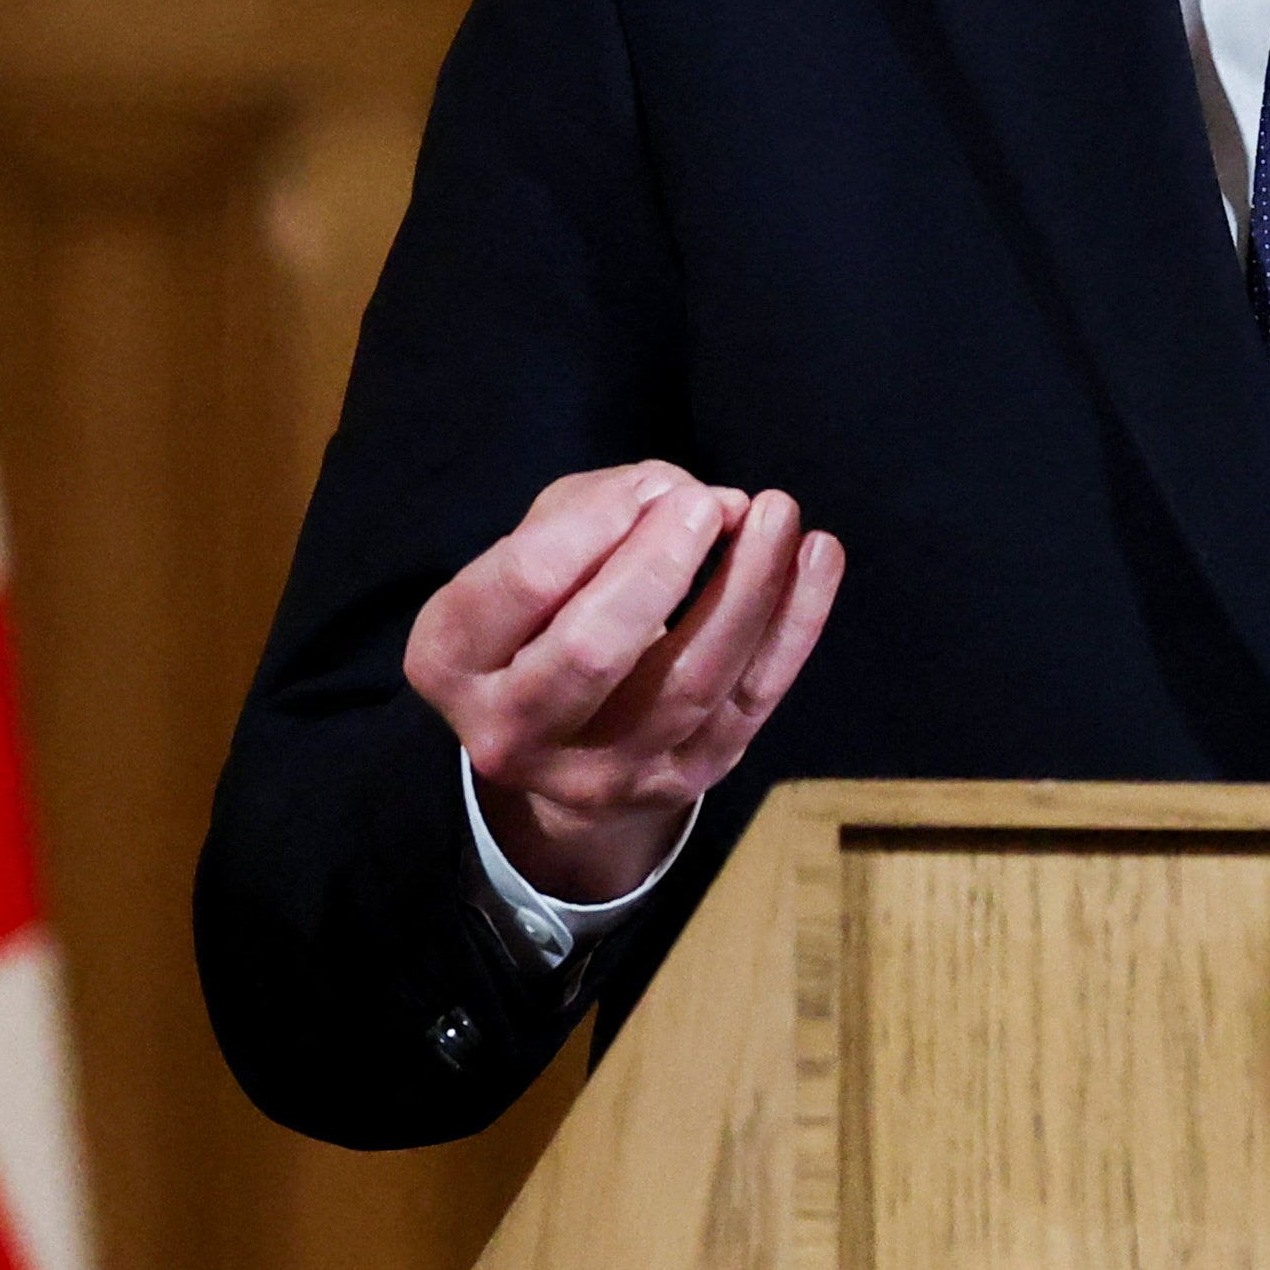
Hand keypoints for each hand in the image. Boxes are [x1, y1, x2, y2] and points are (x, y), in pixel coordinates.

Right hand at [406, 462, 842, 905]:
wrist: (562, 743)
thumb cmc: (547, 611)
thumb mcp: (535, 547)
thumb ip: (595, 508)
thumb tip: (685, 499)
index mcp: (451, 660)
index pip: (522, 585)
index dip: (596, 523)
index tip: (652, 489)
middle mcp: (512, 732)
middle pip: (592, 651)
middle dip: (660, 566)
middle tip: (712, 504)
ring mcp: (601, 772)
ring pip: (687, 683)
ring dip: (746, 588)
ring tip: (778, 515)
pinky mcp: (681, 781)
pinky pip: (749, 703)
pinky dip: (794, 627)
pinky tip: (818, 558)